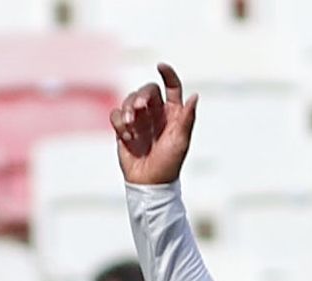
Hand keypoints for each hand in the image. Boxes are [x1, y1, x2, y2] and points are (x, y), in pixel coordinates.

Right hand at [112, 62, 198, 186]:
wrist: (149, 183)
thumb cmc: (169, 164)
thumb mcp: (180, 141)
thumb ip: (187, 118)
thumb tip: (195, 96)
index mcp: (173, 113)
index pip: (172, 87)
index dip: (168, 74)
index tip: (160, 66)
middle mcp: (156, 113)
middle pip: (147, 90)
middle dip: (140, 95)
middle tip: (139, 107)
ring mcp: (139, 120)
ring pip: (129, 100)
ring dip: (127, 109)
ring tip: (130, 125)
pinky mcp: (124, 129)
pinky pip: (116, 114)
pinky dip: (119, 122)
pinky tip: (126, 136)